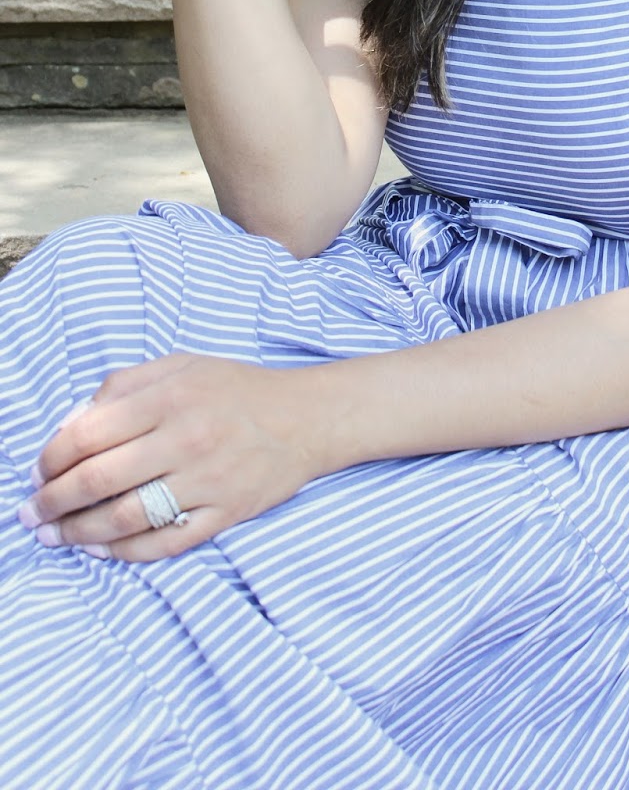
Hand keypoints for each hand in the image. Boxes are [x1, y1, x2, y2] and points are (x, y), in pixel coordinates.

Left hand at [18, 354, 318, 561]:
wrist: (307, 417)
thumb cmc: (236, 389)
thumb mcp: (181, 366)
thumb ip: (123, 386)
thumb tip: (71, 424)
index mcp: (170, 396)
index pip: (88, 433)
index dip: (50, 458)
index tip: (36, 472)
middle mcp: (185, 438)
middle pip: (97, 480)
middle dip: (52, 502)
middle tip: (32, 513)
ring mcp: (206, 480)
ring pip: (124, 517)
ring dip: (78, 533)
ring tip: (54, 537)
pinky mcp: (225, 513)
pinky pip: (164, 542)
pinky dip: (124, 552)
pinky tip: (100, 550)